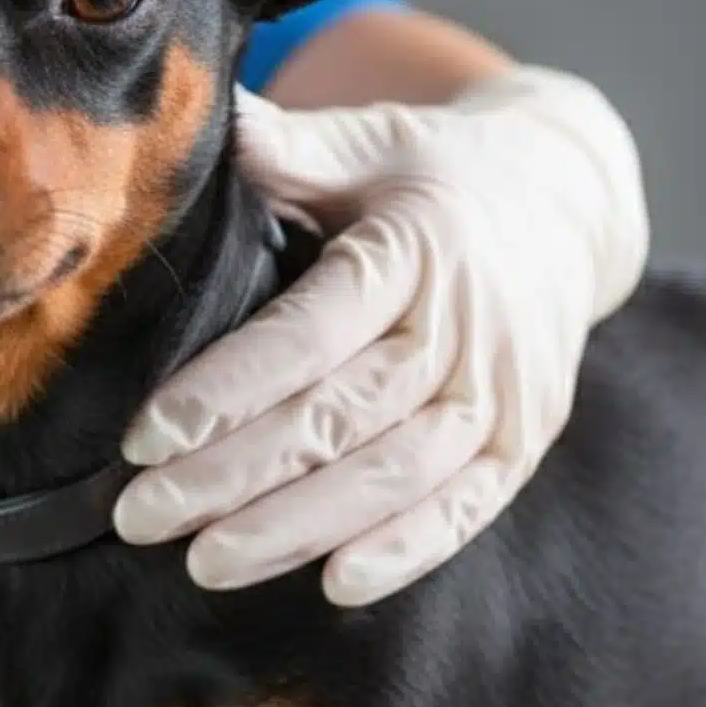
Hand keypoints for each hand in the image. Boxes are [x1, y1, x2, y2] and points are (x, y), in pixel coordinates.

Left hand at [112, 66, 647, 605]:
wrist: (564, 201)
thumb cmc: (433, 170)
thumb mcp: (367, 140)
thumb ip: (285, 147)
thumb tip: (193, 120)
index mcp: (415, 246)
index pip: (308, 333)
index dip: (225, 391)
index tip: (144, 438)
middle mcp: (466, 326)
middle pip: (338, 417)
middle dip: (232, 476)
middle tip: (141, 516)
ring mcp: (504, 391)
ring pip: (393, 475)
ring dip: (298, 527)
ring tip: (207, 563)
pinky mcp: (525, 439)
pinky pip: (466, 508)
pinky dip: (406, 551)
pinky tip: (334, 586)